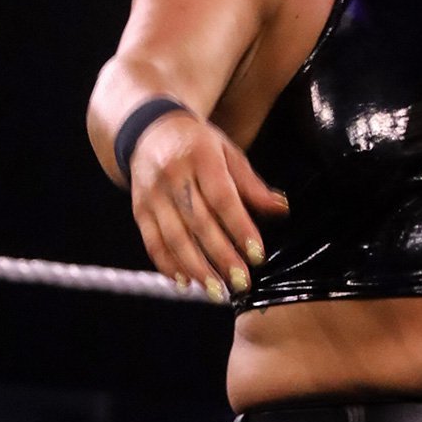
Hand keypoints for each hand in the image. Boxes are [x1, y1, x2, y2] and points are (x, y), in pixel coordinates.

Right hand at [126, 111, 289, 301]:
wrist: (150, 130)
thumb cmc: (199, 144)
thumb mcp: (228, 152)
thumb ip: (252, 184)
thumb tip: (282, 209)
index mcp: (200, 157)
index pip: (221, 198)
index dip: (239, 228)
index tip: (257, 254)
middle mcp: (173, 176)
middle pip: (198, 222)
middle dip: (220, 256)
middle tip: (241, 281)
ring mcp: (152, 195)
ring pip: (173, 237)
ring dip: (196, 268)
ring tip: (217, 291)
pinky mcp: (139, 210)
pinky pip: (152, 242)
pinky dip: (168, 265)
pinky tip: (186, 282)